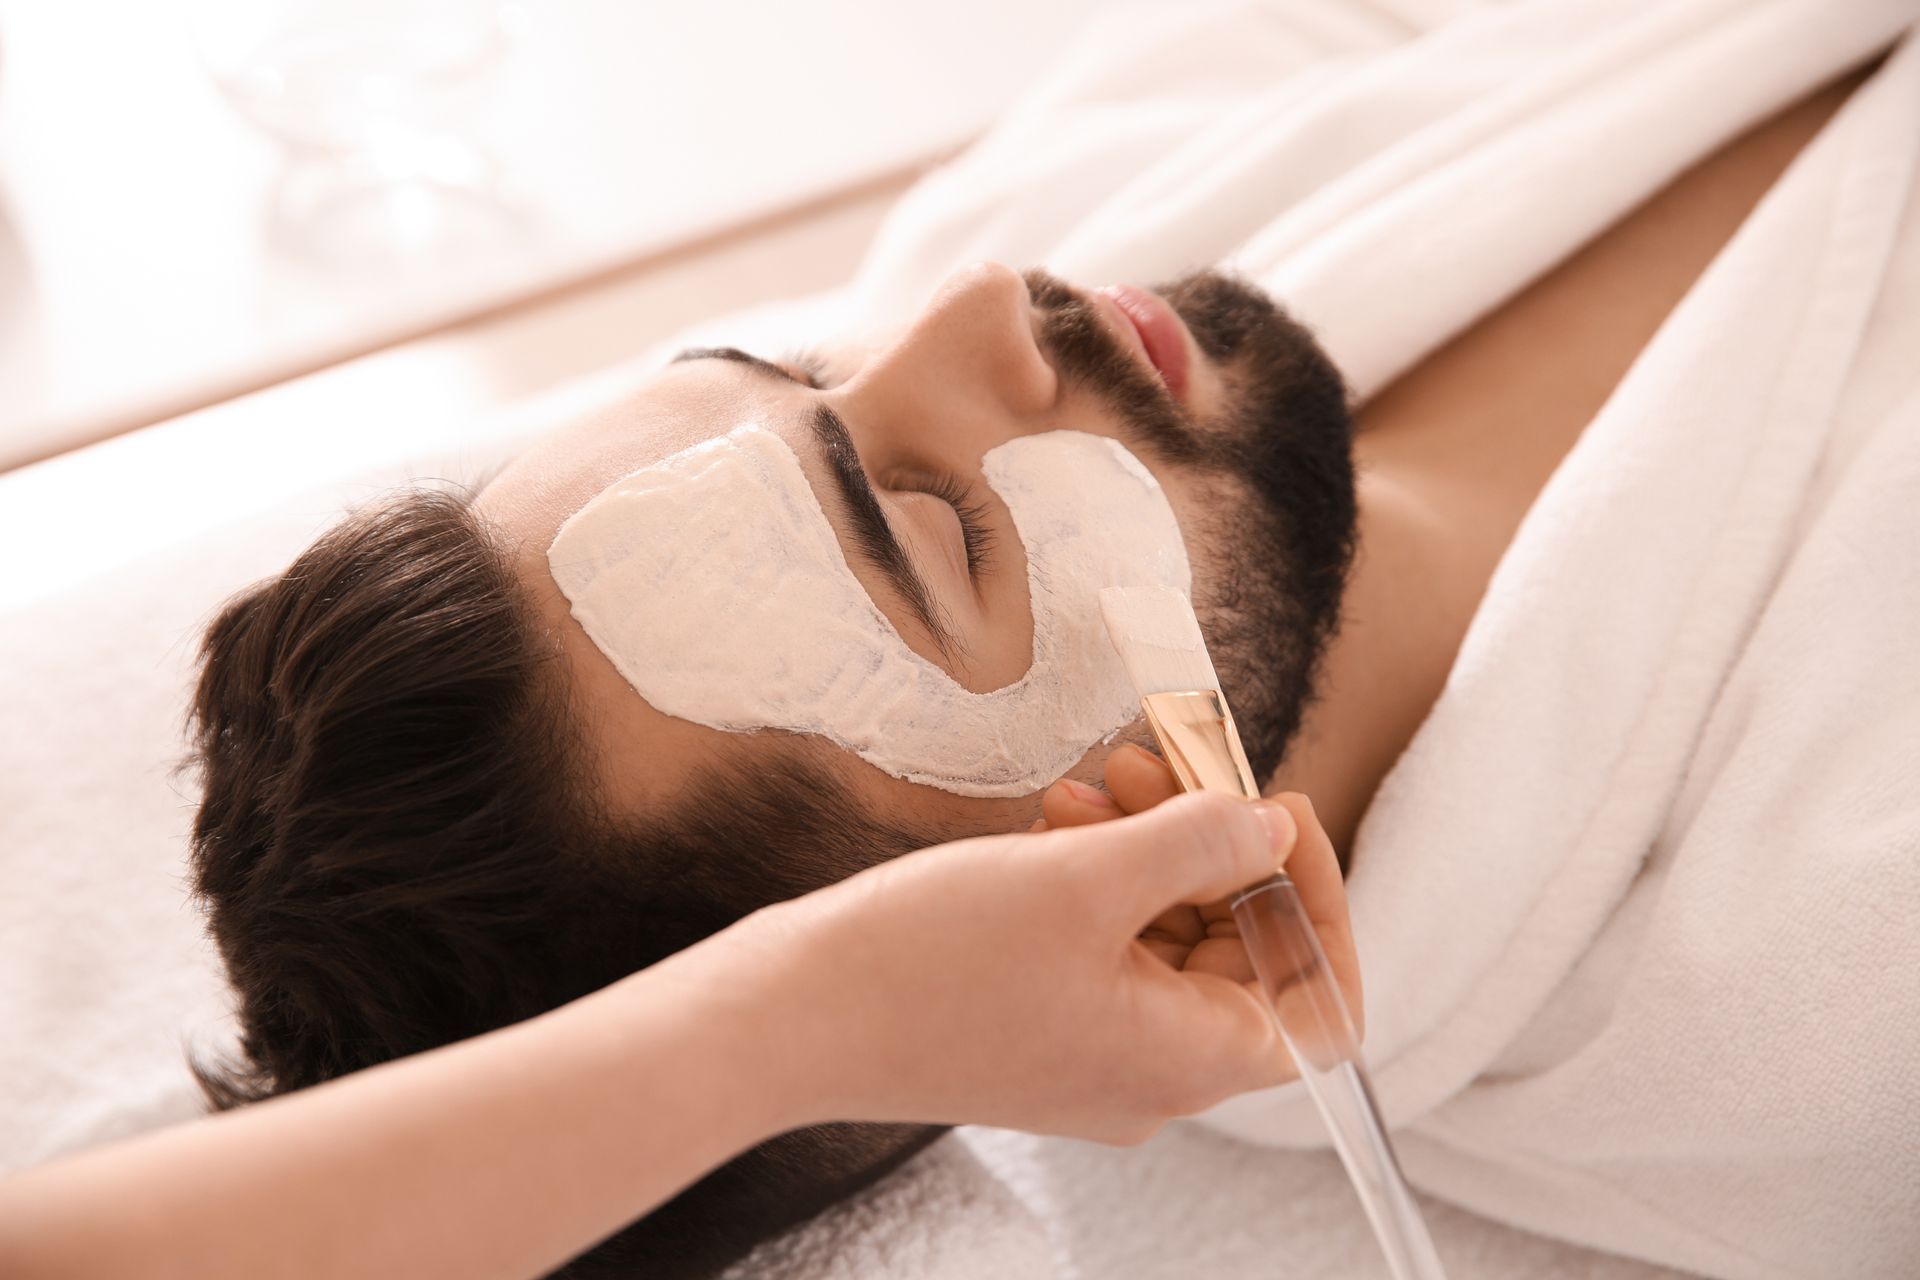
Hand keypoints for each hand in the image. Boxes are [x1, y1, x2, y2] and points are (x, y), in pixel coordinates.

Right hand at [728, 791, 1300, 1145]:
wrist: (790, 1018)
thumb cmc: (928, 965)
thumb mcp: (1083, 881)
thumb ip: (1198, 846)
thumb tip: (1272, 830)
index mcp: (1188, 1061)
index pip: (1317, 990)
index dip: (1312, 891)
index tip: (1274, 807)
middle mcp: (1151, 1074)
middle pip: (1237, 953)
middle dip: (1208, 847)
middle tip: (1163, 767)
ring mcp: (1092, 1055)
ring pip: (1163, 940)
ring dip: (1144, 850)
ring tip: (1092, 785)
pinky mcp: (1038, 1031)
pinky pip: (1102, 949)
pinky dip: (1093, 880)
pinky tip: (1055, 821)